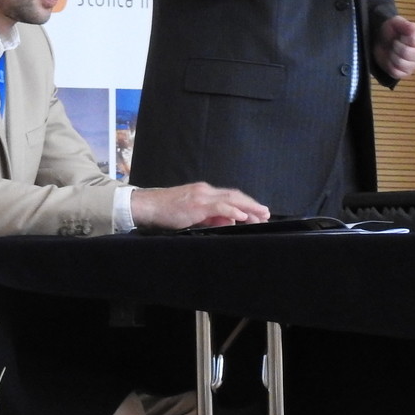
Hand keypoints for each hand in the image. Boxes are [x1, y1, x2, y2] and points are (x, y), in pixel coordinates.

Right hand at [130, 183, 271, 230]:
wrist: (148, 206)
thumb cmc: (166, 211)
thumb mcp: (192, 215)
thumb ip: (209, 218)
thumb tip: (227, 223)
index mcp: (204, 193)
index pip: (230, 196)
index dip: (246, 203)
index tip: (258, 212)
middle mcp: (205, 191)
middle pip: (235, 196)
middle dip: (252, 205)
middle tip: (266, 213)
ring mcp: (201, 196)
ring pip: (231, 199)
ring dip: (248, 207)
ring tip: (261, 215)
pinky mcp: (196, 204)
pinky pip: (218, 206)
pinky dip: (232, 211)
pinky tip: (242, 216)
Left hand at [374, 15, 414, 80]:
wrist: (381, 42)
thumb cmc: (392, 32)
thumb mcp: (396, 23)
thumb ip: (405, 24)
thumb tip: (414, 27)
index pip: (414, 40)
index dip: (403, 38)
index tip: (400, 35)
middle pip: (406, 52)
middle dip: (396, 46)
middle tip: (394, 43)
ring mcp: (414, 65)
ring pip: (400, 63)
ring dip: (392, 56)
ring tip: (392, 51)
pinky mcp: (405, 74)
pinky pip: (396, 72)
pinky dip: (389, 65)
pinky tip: (390, 59)